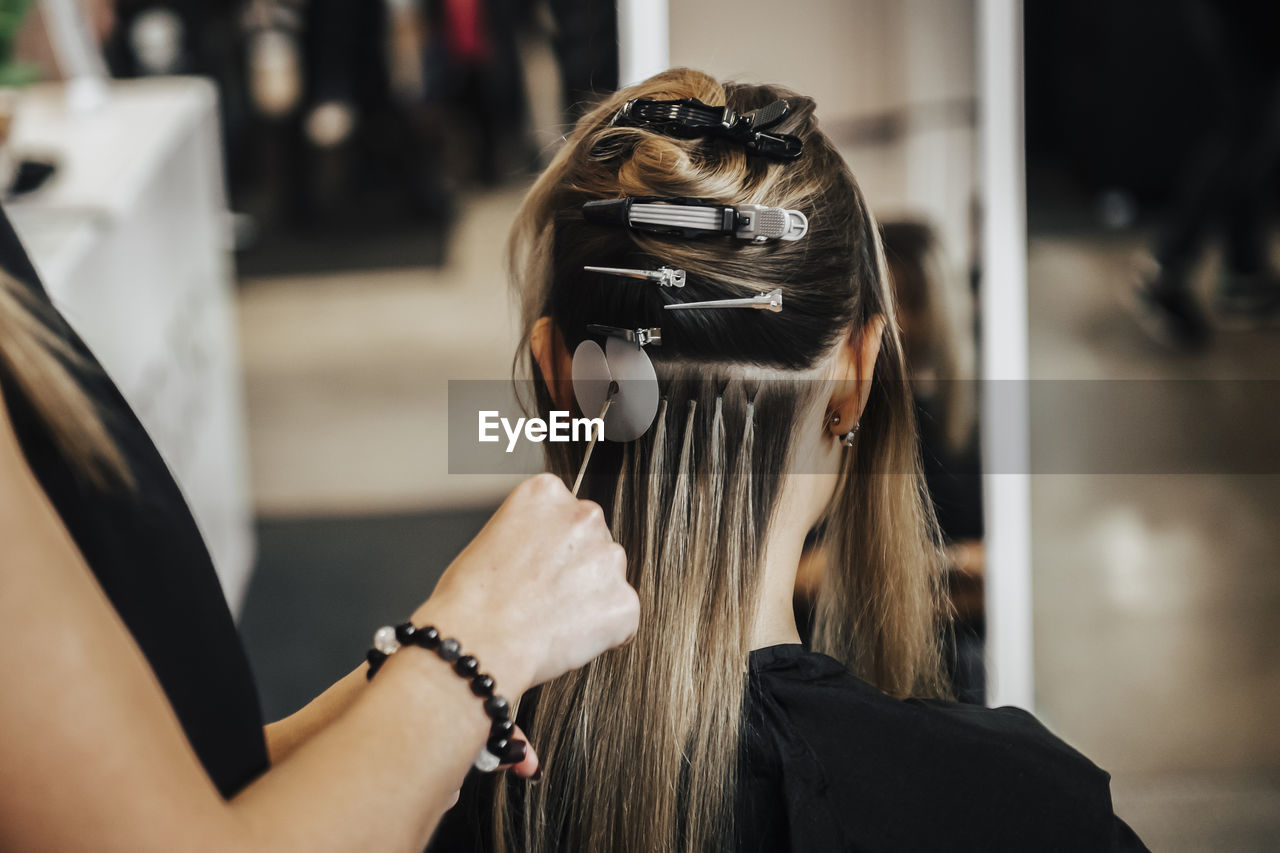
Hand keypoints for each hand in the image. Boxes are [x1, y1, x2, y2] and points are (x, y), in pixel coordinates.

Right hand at [413, 474, 637, 695]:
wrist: (478, 642)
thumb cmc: (470, 599)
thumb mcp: (492, 539)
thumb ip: (531, 535)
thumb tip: (548, 557)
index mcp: (547, 492)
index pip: (566, 514)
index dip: (550, 548)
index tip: (535, 567)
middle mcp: (585, 515)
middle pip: (593, 541)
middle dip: (576, 568)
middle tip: (543, 598)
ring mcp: (609, 558)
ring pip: (609, 579)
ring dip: (590, 599)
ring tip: (549, 621)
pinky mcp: (624, 602)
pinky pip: (621, 619)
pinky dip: (602, 634)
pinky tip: (566, 639)